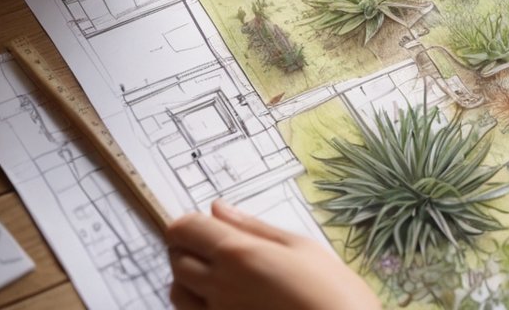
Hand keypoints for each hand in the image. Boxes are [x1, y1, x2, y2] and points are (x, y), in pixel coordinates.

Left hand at [166, 199, 379, 309]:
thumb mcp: (300, 247)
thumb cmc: (332, 291)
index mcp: (238, 254)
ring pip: (177, 292)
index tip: (205, 225)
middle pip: (176, 259)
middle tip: (215, 246)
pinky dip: (197, 303)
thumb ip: (253, 227)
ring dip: (187, 278)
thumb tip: (218, 209)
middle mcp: (219, 285)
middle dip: (188, 248)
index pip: (184, 230)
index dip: (189, 223)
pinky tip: (223, 299)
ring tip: (216, 274)